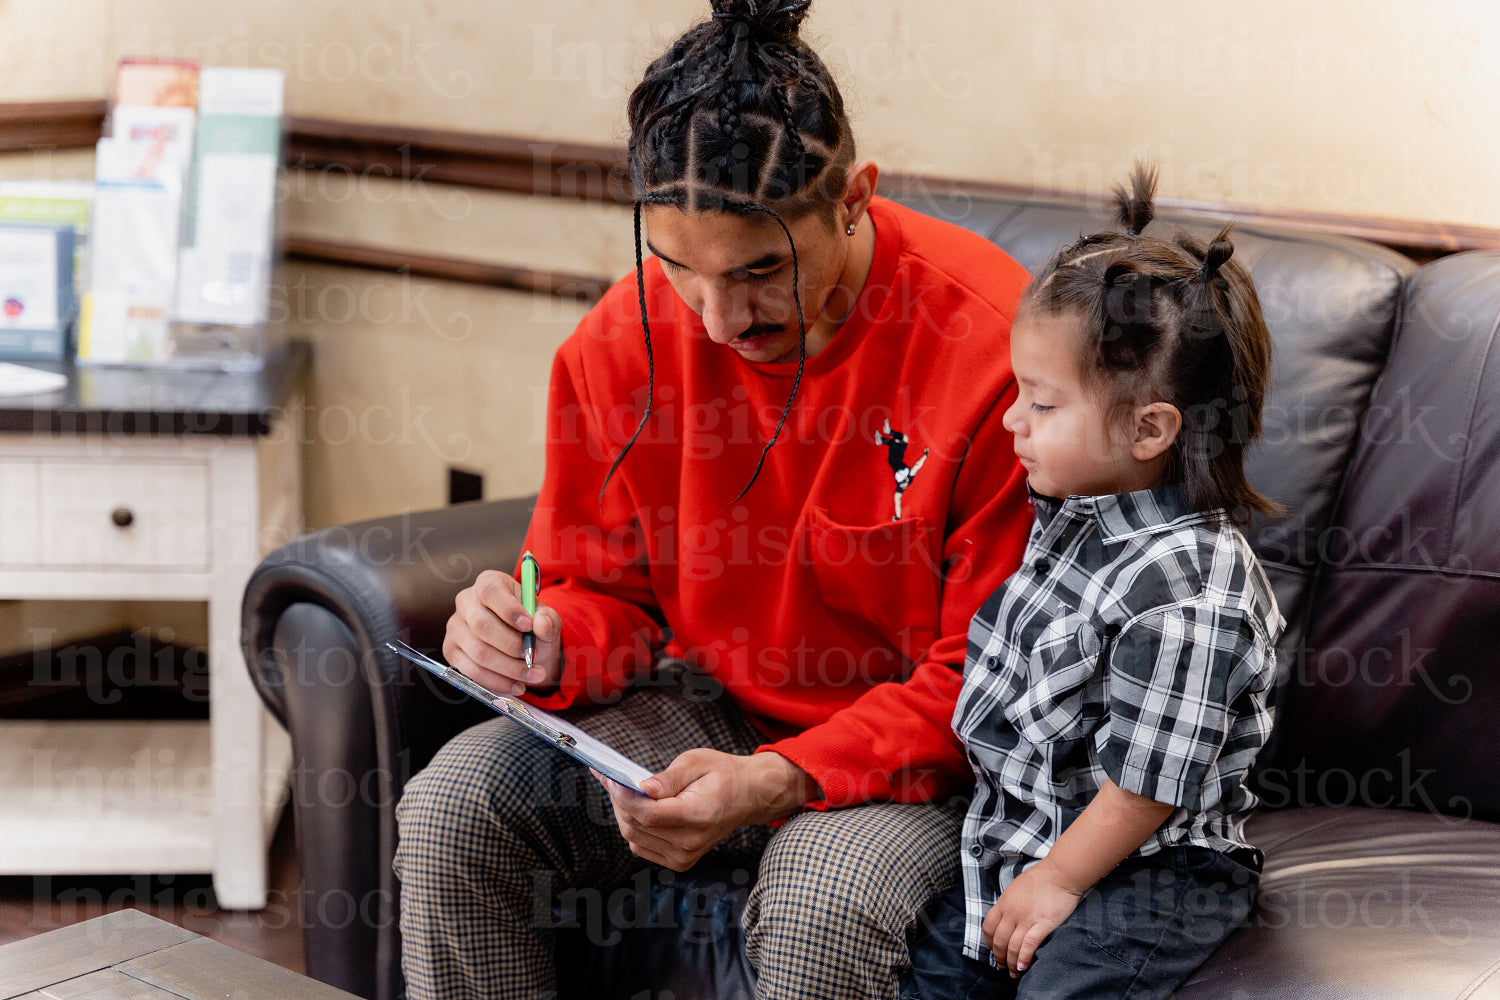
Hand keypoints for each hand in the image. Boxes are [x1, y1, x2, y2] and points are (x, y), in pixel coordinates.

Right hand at [444, 568, 562, 695]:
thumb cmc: (530, 625)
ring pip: (478, 653)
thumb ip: (548, 620)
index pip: (490, 591)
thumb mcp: (545, 618)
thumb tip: (542, 624)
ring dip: (509, 669)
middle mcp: (466, 601)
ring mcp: (455, 627)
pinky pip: (471, 671)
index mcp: (489, 583)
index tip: (529, 626)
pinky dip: (497, 682)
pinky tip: (516, 684)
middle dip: (511, 646)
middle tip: (532, 657)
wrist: (520, 644)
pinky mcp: (451, 651)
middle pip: (481, 625)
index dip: (509, 609)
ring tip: (533, 675)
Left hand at [594, 750, 816, 870]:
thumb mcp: (697, 762)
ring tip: (623, 791)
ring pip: (634, 838)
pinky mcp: (681, 861)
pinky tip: (636, 808)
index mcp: (697, 816)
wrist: (748, 796)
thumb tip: (642, 788)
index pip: (647, 814)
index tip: (610, 778)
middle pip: (636, 827)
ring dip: (623, 814)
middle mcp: (691, 842)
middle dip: (619, 802)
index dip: (623, 797)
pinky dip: (634, 828)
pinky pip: (642, 847)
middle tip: (612, 779)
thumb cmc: (723, 774)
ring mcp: (686, 856)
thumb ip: (668, 778)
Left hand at [982, 861, 1084, 976]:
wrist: (1061, 873)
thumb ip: (1009, 903)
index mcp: (1004, 902)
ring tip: (1013, 972)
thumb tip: (1006, 917)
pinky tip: (1022, 966)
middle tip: (1002, 966)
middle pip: (999, 940)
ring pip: (1012, 946)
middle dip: (999, 957)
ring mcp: (1026, 918)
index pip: (989, 927)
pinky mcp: (1043, 924)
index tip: (993, 950)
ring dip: (1010, 962)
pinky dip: (1023, 958)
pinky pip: (1028, 945)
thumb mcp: (1016, 887)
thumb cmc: (1041, 877)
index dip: (989, 942)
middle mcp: (1012, 912)